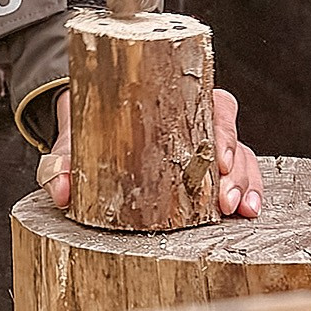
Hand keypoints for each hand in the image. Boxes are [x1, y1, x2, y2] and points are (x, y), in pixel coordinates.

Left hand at [39, 86, 263, 220]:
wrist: (85, 129)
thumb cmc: (89, 129)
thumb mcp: (73, 142)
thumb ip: (63, 162)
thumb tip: (62, 191)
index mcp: (173, 101)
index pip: (213, 107)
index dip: (222, 132)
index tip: (219, 159)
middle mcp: (196, 120)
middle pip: (232, 136)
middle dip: (235, 170)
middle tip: (224, 199)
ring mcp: (205, 146)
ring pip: (242, 157)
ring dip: (244, 184)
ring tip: (237, 209)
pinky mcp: (207, 169)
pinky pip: (239, 175)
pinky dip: (248, 191)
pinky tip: (248, 210)